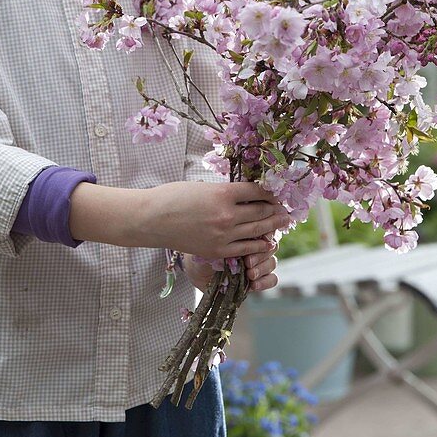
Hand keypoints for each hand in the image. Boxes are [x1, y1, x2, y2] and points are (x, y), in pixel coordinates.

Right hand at [139, 180, 290, 260]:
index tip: (275, 191)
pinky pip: (246, 248)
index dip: (269, 190)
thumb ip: (224, 191)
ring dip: (273, 225)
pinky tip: (267, 241)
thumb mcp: (202, 186)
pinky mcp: (217, 250)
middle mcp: (227, 215)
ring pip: (257, 230)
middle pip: (261, 211)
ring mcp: (223, 235)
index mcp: (222, 193)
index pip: (256, 190)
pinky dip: (259, 244)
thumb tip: (245, 193)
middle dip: (276, 209)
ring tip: (283, 221)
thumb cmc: (172, 197)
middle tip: (286, 207)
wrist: (150, 220)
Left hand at [182, 232, 278, 292]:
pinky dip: (265, 282)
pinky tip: (253, 284)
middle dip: (261, 254)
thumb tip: (242, 233)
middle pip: (272, 246)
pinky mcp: (258, 278)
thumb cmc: (203, 249)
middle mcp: (256, 245)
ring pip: (272, 262)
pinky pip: (272, 279)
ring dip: (262, 268)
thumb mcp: (214, 241)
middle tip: (248, 261)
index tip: (258, 240)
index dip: (265, 235)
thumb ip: (229, 236)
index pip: (266, 229)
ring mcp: (258, 262)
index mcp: (249, 231)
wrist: (196, 269)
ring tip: (249, 273)